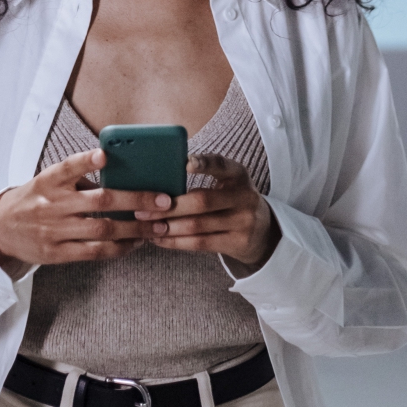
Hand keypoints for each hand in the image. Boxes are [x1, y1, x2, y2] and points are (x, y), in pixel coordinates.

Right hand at [0, 149, 165, 277]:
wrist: (2, 229)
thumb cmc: (35, 198)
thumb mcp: (48, 181)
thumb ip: (78, 178)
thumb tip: (121, 174)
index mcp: (49, 180)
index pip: (67, 167)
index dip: (85, 161)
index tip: (104, 154)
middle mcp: (52, 204)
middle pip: (99, 201)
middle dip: (135, 200)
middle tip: (163, 200)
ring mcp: (55, 230)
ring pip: (102, 229)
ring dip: (135, 228)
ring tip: (159, 225)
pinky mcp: (57, 253)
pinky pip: (94, 252)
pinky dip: (119, 248)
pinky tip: (136, 242)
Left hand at [134, 154, 280, 273]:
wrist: (263, 231)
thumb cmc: (232, 201)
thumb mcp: (228, 183)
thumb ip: (206, 176)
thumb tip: (161, 174)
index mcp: (239, 175)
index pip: (222, 165)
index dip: (205, 164)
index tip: (185, 162)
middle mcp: (244, 197)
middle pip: (202, 201)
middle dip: (170, 206)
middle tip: (143, 208)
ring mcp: (243, 222)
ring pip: (198, 225)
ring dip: (168, 227)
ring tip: (147, 226)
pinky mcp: (238, 243)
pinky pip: (200, 243)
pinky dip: (176, 242)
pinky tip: (159, 240)